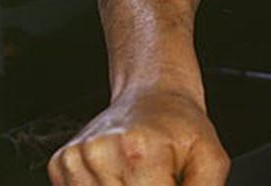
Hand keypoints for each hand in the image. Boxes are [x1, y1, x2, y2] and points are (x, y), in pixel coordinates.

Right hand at [48, 88, 228, 185]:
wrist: (152, 94)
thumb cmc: (181, 127)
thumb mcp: (210, 159)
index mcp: (139, 153)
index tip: (170, 182)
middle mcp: (101, 155)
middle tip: (158, 177)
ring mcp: (75, 160)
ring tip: (142, 176)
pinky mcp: (60, 164)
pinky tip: (120, 176)